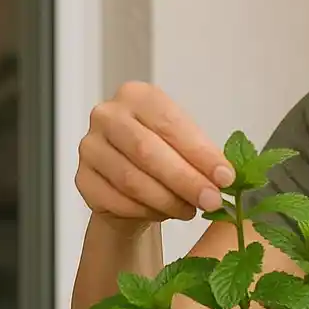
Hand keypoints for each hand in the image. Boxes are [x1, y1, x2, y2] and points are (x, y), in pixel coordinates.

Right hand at [76, 81, 235, 224]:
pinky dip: (145, 211)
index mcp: (138, 96)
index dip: (200, 153)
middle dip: (185, 180)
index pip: (170, 123)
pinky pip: (116, 201)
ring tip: (191, 210)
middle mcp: (108, 115)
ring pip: (131, 180)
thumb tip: (225, 177)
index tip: (225, 177)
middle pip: (147, 151)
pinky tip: (163, 213)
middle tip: (212, 200)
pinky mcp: (82, 179)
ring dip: (167, 200)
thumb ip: (203, 157)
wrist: (129, 179)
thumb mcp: (186, 146)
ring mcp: (90, 147)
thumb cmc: (163, 154)